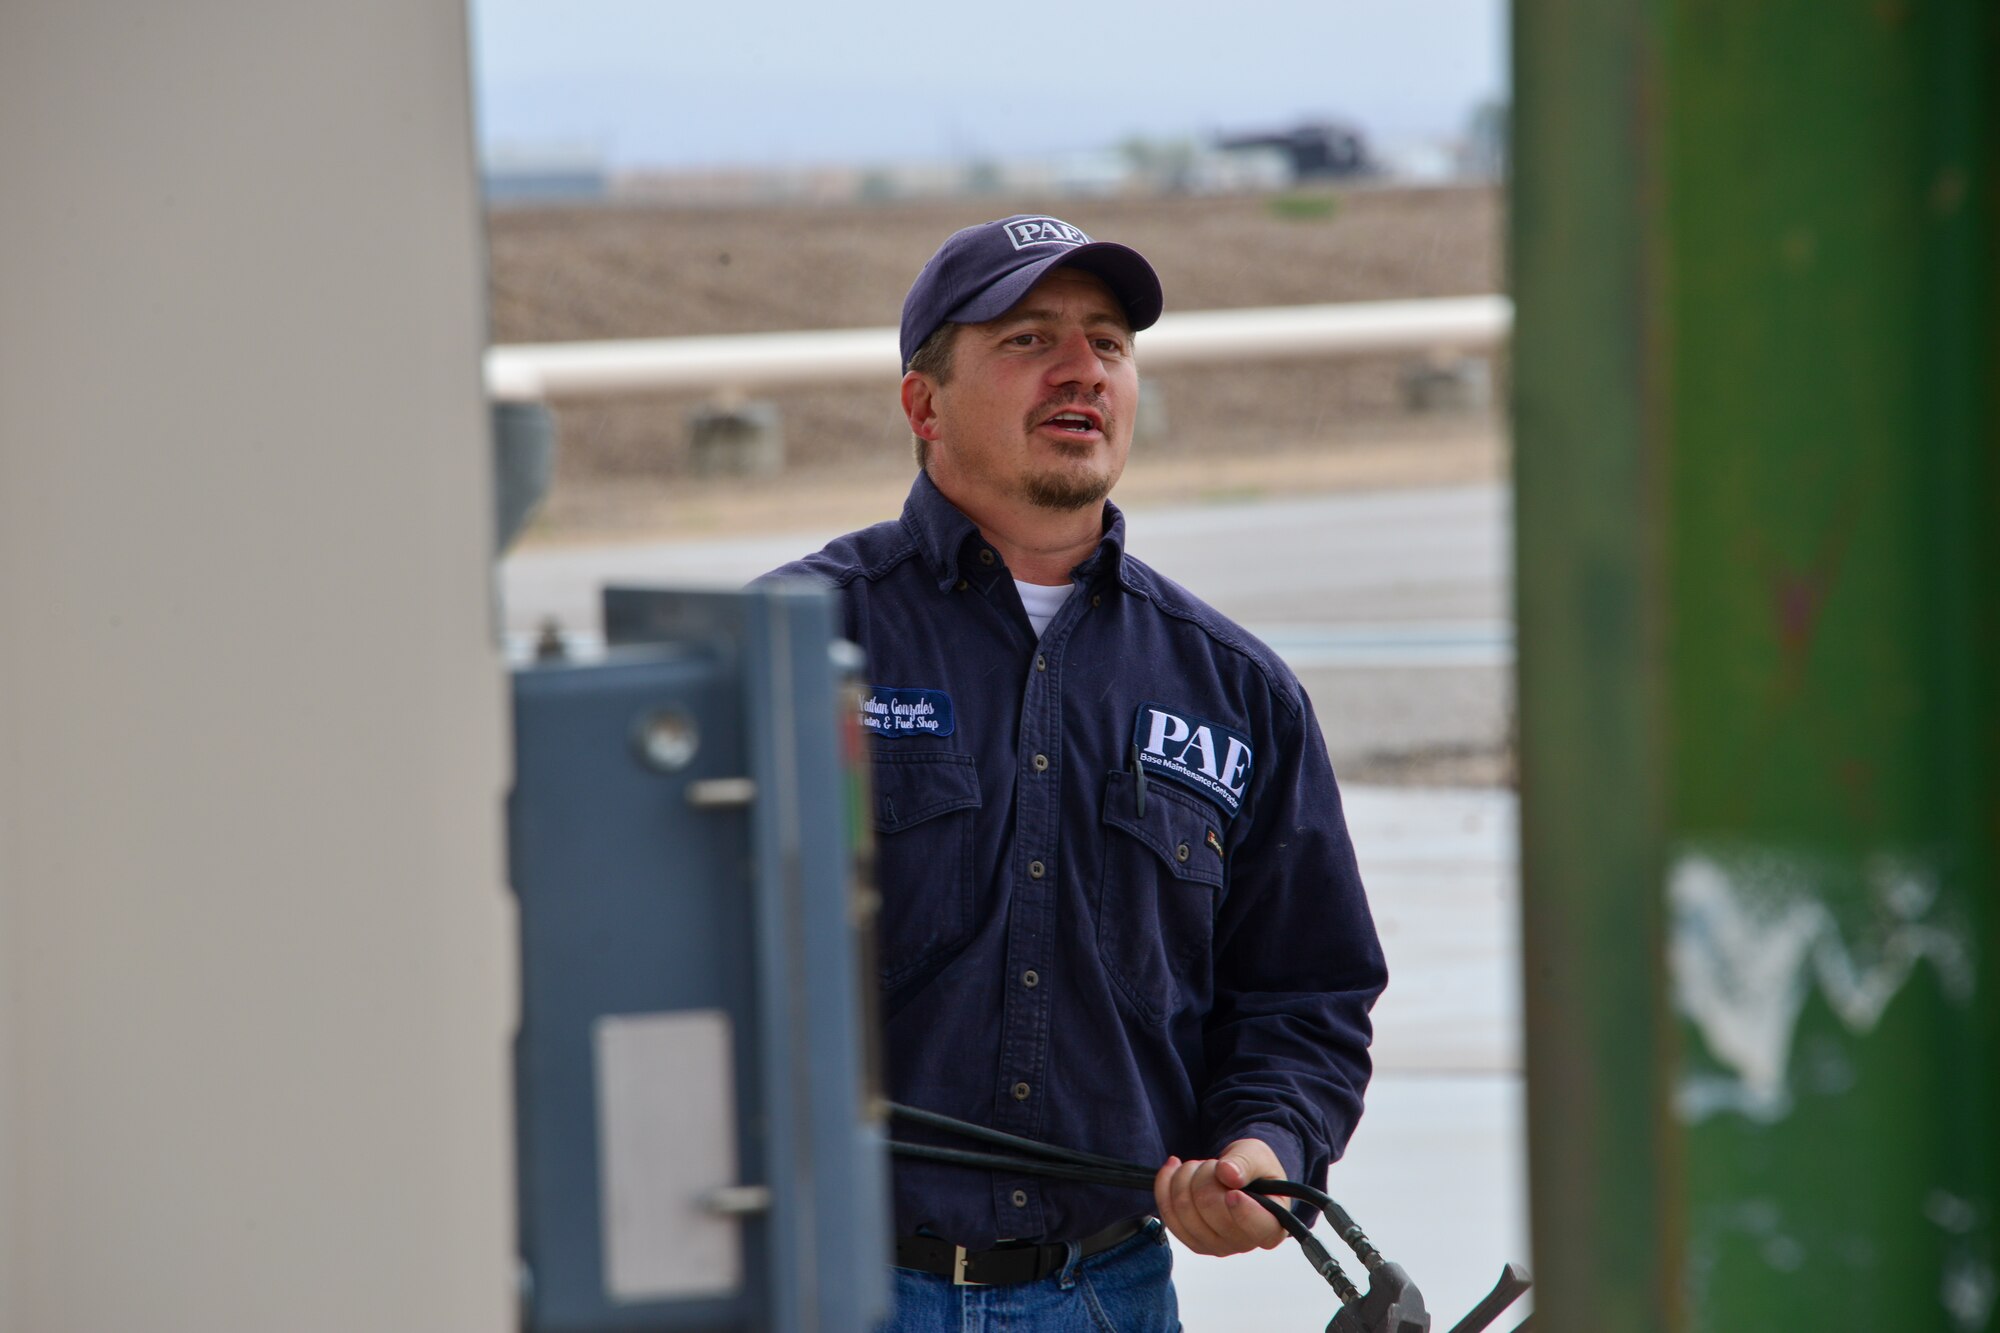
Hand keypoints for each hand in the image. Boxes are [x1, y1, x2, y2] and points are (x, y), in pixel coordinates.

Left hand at [1152, 1137, 1288, 1255]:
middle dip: (1207, 1174)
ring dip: (1186, 1177)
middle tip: (1216, 1166)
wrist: (1236, 1177)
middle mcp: (1245, 1243)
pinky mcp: (1193, 1241)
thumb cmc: (1254, 1171)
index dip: (1243, 1211)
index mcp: (1272, 1226)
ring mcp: (1217, 1246)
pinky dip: (1165, 1184)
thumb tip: (1228, 1174)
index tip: (1233, 1192)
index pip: (1260, 1229)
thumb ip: (1247, 1162)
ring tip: (1201, 1168)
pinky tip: (1174, 1168)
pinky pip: (1167, 1213)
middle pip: (1211, 1208)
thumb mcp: (1259, 1156)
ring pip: (1184, 1209)